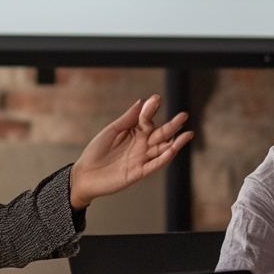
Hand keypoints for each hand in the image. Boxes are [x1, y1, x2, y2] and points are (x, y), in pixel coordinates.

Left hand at [69, 95, 192, 209]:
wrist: (85, 174)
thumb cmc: (96, 151)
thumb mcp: (111, 131)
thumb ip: (128, 119)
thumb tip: (142, 101)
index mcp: (134, 133)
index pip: (147, 120)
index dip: (151, 110)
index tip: (156, 99)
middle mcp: (141, 145)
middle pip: (160, 134)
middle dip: (172, 125)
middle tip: (183, 115)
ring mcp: (141, 159)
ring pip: (162, 149)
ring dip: (175, 142)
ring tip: (188, 133)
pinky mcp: (139, 172)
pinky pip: (155, 165)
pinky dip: (164, 157)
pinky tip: (172, 149)